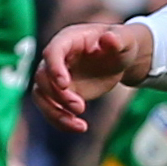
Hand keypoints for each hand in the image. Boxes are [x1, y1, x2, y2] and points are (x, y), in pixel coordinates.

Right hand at [33, 20, 154, 128]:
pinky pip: (51, 108)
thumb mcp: (125, 40)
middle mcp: (56, 58)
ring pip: (41, 96)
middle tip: (80, 107)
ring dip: (55, 113)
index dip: (54, 68)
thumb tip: (108, 38)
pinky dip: (60, 120)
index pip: (52, 52)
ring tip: (79, 126)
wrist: (119, 59)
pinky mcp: (60, 93)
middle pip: (43, 77)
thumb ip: (117, 39)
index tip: (64, 85)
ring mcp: (56, 76)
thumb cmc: (121, 44)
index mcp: (68, 40)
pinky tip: (78, 127)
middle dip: (58, 95)